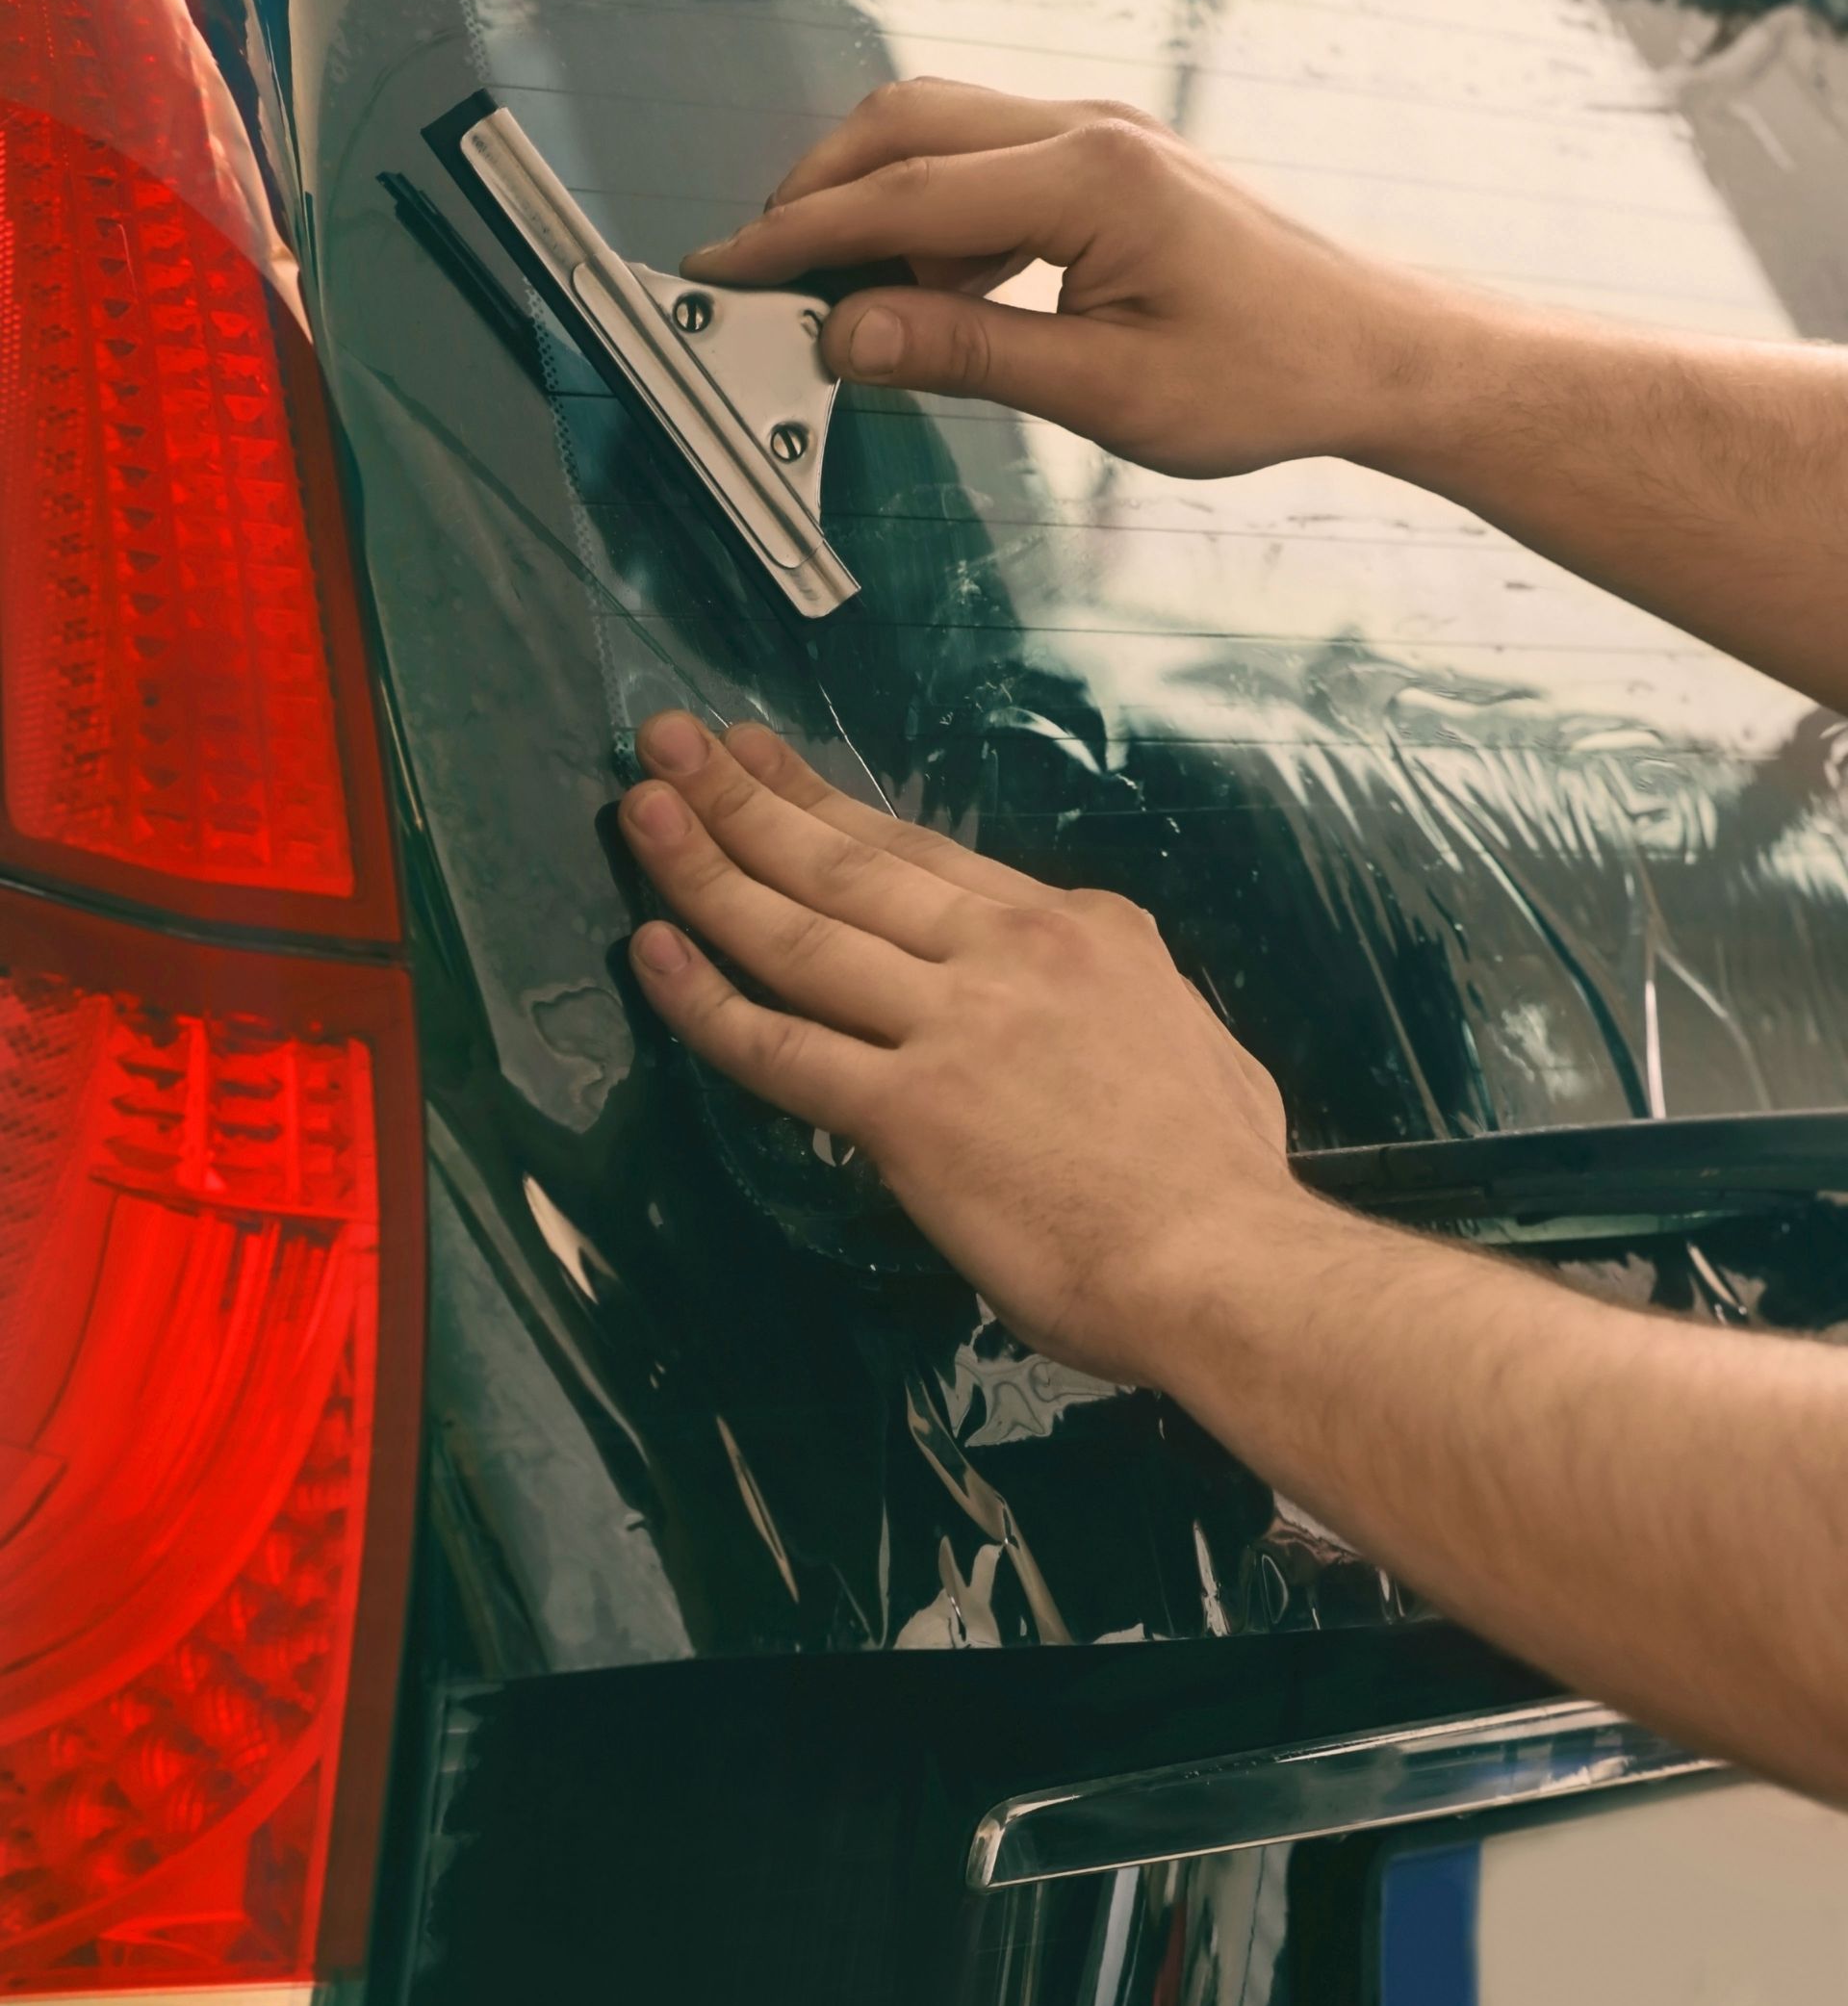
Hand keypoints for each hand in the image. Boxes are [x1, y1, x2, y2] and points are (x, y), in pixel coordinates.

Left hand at [619, 709, 1311, 1385]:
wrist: (1229, 1263)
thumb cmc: (1223, 1176)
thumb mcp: (1189, 1032)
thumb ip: (1127, 994)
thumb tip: (1108, 997)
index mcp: (1076, 929)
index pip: (922, 851)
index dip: (826, 801)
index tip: (762, 761)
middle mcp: (1006, 953)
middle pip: (847, 861)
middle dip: (747, 796)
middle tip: (669, 742)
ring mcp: (954, 1025)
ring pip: (802, 931)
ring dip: (708, 864)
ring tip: (641, 807)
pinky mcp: (909, 1112)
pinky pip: (781, 1047)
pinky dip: (708, 1000)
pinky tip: (654, 952)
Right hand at [680, 76, 1469, 476]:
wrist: (1377, 352)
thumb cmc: (1271, 377)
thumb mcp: (1108, 393)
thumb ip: (968, 353)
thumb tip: (849, 339)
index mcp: (1088, 178)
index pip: (900, 192)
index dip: (798, 234)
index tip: (723, 270)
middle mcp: (1088, 129)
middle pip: (903, 124)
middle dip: (816, 192)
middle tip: (761, 279)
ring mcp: (1101, 135)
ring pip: (939, 132)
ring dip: (872, 202)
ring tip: (841, 302)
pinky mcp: (1110, 162)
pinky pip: (986, 163)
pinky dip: (931, 216)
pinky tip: (929, 297)